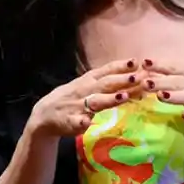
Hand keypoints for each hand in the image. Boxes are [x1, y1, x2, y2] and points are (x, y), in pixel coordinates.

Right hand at [25, 58, 144, 138]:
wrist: (45, 113)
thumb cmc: (75, 97)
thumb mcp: (90, 84)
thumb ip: (111, 81)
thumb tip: (138, 77)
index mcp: (90, 80)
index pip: (107, 70)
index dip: (121, 66)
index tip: (136, 61)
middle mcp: (85, 90)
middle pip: (105, 84)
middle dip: (121, 80)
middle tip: (137, 77)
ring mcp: (77, 105)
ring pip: (95, 101)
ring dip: (109, 99)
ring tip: (122, 97)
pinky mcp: (69, 121)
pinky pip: (76, 121)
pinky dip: (82, 121)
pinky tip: (88, 122)